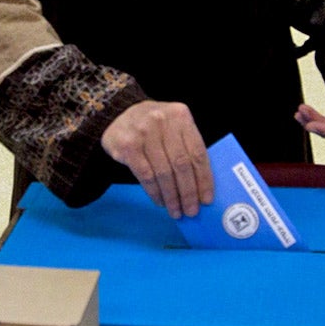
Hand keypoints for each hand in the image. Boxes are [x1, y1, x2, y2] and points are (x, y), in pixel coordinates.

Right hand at [102, 100, 214, 218]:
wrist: (118, 115)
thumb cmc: (154, 126)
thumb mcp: (174, 126)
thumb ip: (187, 147)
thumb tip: (201, 186)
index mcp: (181, 115)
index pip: (197, 152)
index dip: (204, 179)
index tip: (206, 199)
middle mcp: (163, 121)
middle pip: (181, 164)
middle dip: (188, 192)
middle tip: (191, 211)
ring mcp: (143, 132)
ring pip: (163, 172)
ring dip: (171, 196)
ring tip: (176, 211)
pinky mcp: (128, 146)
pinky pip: (146, 175)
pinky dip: (155, 192)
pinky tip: (160, 201)